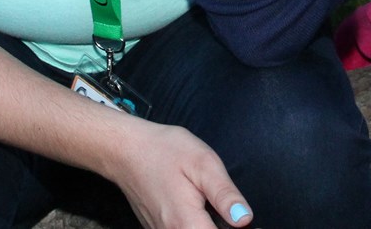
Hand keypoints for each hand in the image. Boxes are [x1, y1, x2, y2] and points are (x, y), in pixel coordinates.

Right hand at [106, 119, 251, 228]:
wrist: (125, 149)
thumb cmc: (164, 151)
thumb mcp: (203, 163)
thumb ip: (225, 195)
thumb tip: (245, 219)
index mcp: (188, 224)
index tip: (240, 218)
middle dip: (221, 226)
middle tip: (226, 209)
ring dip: (206, 225)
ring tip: (209, 206)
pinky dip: (194, 224)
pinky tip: (196, 208)